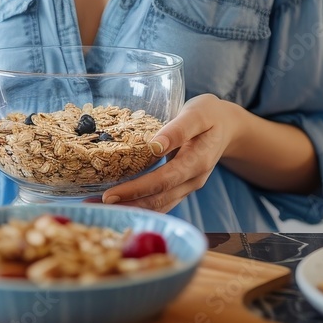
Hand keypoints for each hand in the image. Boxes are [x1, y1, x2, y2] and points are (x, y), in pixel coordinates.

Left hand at [101, 94, 235, 212]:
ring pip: (158, 205)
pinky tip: (120, 205)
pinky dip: (140, 206)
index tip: (110, 195)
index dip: (137, 190)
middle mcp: (193, 180)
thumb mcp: (198, 113)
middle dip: (126, 205)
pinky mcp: (181, 187)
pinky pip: (160, 202)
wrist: (228, 127)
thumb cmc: (210, 115)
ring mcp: (188, 187)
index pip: (163, 181)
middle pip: (158, 200)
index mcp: (197, 162)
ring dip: (131, 209)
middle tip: (93, 206)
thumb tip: (155, 144)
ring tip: (99, 209)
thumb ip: (178, 129)